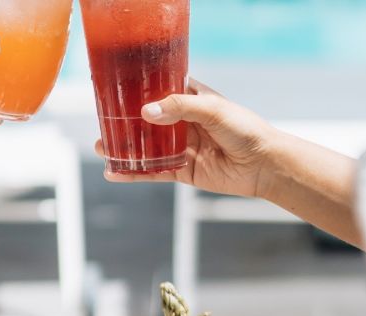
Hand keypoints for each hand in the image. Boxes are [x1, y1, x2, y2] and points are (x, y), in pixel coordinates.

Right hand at [96, 79, 280, 197]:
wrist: (263, 164)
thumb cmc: (244, 129)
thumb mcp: (213, 109)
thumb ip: (180, 108)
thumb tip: (146, 112)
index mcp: (190, 100)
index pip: (159, 91)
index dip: (138, 92)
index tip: (115, 92)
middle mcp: (182, 123)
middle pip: (147, 121)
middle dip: (125, 123)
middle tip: (103, 124)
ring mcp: (180, 147)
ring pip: (146, 147)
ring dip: (125, 148)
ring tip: (102, 147)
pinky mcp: (181, 170)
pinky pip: (153, 171)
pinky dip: (134, 173)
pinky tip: (115, 172)